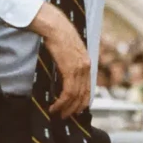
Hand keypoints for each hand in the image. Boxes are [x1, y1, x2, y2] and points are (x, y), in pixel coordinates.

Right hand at [30, 3, 90, 118]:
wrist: (55, 26)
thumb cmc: (58, 34)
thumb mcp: (69, 50)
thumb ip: (70, 62)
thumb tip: (65, 71)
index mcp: (86, 63)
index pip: (88, 88)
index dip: (83, 101)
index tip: (76, 109)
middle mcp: (86, 67)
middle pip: (83, 95)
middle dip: (75, 108)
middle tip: (66, 116)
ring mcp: (79, 69)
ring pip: (75, 96)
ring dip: (66, 108)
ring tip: (58, 113)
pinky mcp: (70, 70)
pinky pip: (68, 92)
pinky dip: (61, 102)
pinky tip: (55, 106)